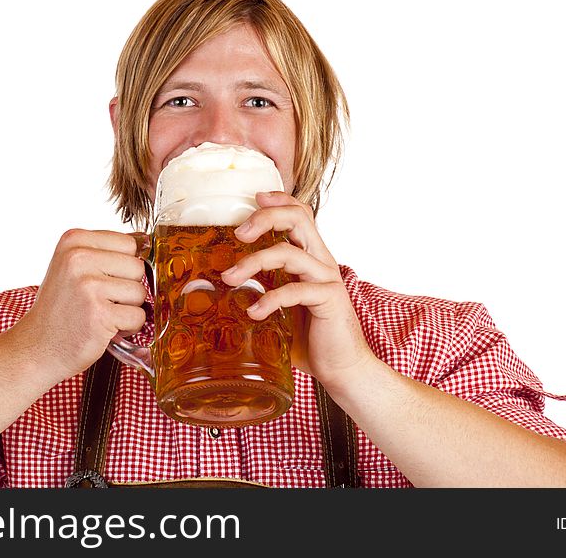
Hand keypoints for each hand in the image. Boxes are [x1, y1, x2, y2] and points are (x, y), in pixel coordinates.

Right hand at [19, 229, 148, 380]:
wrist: (36, 348)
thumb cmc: (62, 308)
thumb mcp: (73, 266)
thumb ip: (105, 252)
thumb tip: (147, 242)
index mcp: (73, 240)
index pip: (129, 243)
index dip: (123, 267)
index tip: (101, 281)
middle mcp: (79, 258)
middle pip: (137, 267)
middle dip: (127, 288)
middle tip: (101, 301)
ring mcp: (88, 286)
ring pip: (140, 292)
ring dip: (128, 309)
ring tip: (102, 314)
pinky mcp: (99, 313)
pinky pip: (138, 316)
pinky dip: (129, 328)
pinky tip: (106, 328)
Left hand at [220, 192, 373, 389]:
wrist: (343, 368)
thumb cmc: (311, 338)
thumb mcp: (282, 306)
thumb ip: (264, 289)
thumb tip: (222, 288)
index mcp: (311, 257)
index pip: (300, 213)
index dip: (278, 199)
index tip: (253, 197)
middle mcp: (322, 261)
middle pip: (298, 218)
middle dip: (264, 218)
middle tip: (237, 234)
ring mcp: (327, 279)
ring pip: (290, 253)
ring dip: (254, 262)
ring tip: (230, 279)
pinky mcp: (329, 300)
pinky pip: (296, 290)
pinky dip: (271, 299)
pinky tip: (255, 312)